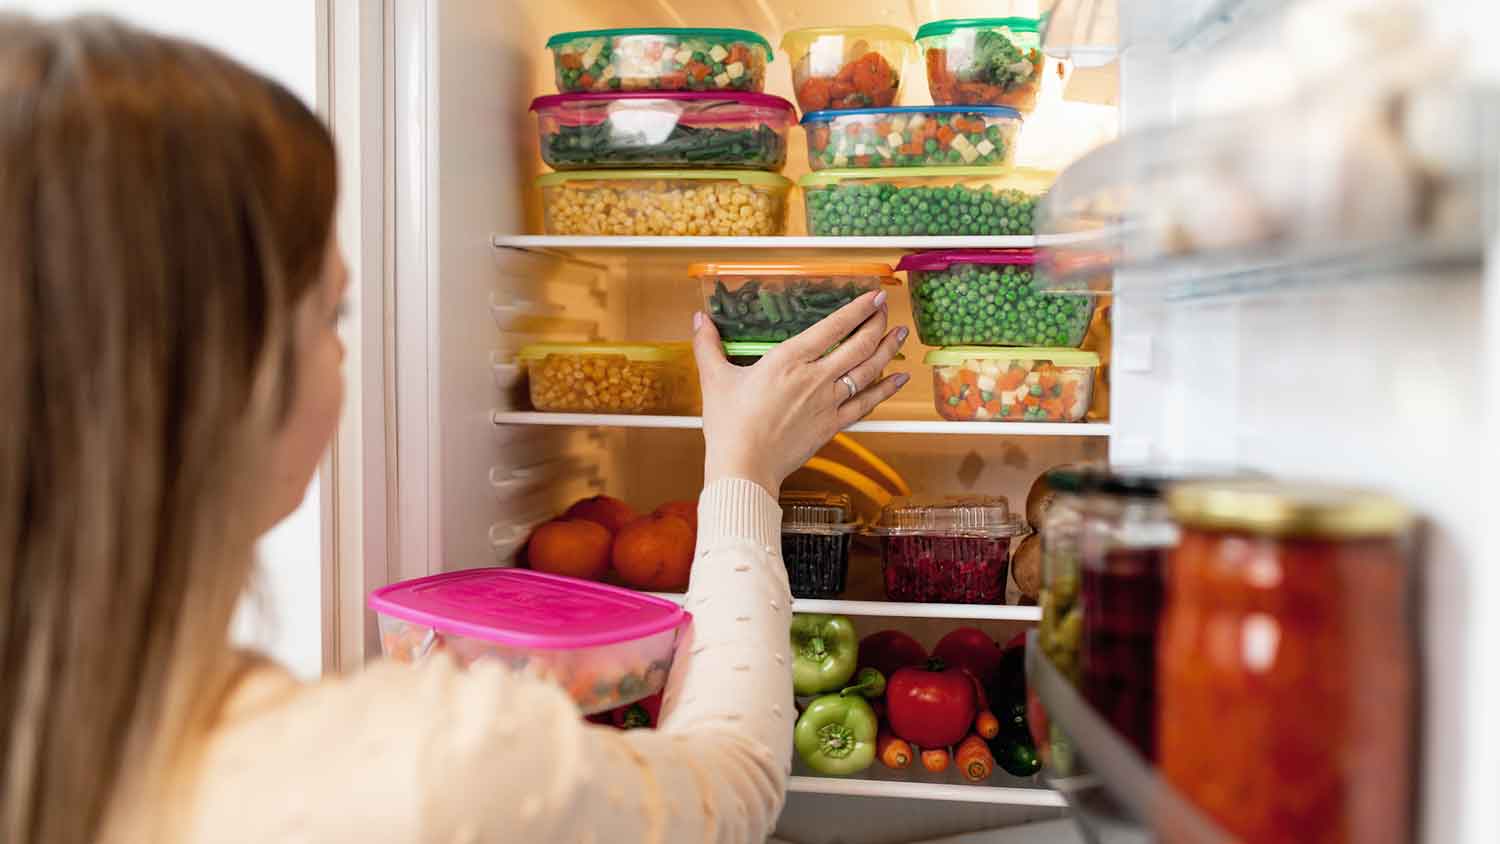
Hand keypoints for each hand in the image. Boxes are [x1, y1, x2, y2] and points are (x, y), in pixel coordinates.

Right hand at [691, 290, 908, 496]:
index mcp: (788, 360)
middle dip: (876, 324)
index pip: (832, 327)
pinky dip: (885, 390)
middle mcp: (815, 378)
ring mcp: (827, 403)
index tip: (874, 296)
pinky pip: (866, 404)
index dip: (857, 309)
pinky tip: (897, 379)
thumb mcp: (715, 379)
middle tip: (886, 311)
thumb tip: (699, 320)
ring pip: (867, 371)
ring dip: (887, 351)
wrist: (744, 467)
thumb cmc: (729, 425)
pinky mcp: (832, 426)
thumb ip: (708, 346)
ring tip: (900, 335)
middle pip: (858, 345)